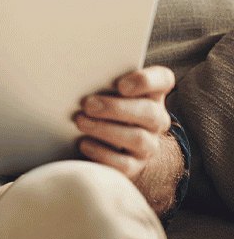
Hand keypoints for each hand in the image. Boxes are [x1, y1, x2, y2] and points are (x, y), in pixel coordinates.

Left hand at [73, 66, 175, 180]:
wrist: (107, 141)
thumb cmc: (102, 105)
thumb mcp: (104, 90)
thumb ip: (100, 80)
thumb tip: (75, 73)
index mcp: (151, 93)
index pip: (163, 79)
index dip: (146, 81)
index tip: (120, 84)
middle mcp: (156, 118)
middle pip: (149, 112)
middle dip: (116, 108)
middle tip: (88, 104)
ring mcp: (148, 144)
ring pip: (138, 138)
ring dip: (106, 129)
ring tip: (81, 122)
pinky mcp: (135, 165)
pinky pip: (125, 164)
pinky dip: (102, 153)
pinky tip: (84, 143)